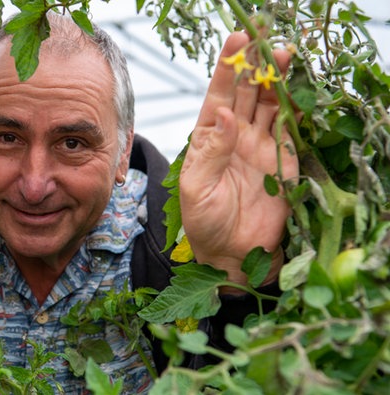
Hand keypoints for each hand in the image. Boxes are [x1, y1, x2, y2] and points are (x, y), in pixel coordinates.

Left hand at [179, 32, 298, 290]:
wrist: (232, 254)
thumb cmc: (204, 223)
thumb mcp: (198, 187)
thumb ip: (213, 151)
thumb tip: (223, 114)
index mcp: (208, 138)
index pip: (218, 96)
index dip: (226, 68)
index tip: (236, 41)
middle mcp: (234, 136)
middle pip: (245, 92)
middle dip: (254, 64)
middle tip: (264, 37)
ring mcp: (260, 146)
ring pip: (270, 104)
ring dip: (276, 80)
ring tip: (285, 54)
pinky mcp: (283, 160)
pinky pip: (291, 128)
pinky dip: (297, 108)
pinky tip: (300, 88)